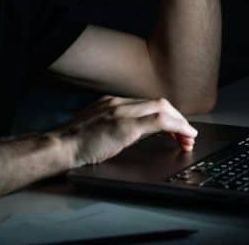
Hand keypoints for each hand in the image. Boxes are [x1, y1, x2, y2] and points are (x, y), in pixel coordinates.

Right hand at [55, 95, 197, 167]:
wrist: (60, 147)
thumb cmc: (74, 144)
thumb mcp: (97, 128)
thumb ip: (114, 126)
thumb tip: (134, 133)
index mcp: (112, 102)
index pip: (147, 103)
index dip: (167, 115)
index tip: (175, 129)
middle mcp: (118, 103)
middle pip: (159, 103)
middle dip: (177, 118)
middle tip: (187, 135)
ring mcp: (122, 112)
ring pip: (162, 108)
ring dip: (180, 123)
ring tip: (188, 138)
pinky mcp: (125, 125)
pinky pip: (159, 121)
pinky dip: (176, 126)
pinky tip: (184, 135)